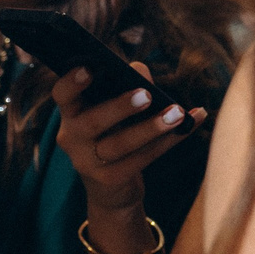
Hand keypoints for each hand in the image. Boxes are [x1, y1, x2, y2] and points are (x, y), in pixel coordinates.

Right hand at [51, 62, 205, 240]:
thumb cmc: (113, 133)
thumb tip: (140, 72)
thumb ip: (124, 86)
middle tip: (145, 94)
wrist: (109, 186)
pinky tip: (191, 123)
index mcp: (71, 113)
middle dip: (119, 107)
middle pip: (92, 122)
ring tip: (177, 113)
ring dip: (151, 128)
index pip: (62, 95)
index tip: (89, 67)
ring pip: (119, 145)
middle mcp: (71, 138)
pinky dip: (169, 140)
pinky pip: (142, 159)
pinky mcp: (110, 179)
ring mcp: (88, 162)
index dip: (71, 82)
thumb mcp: (112, 110)